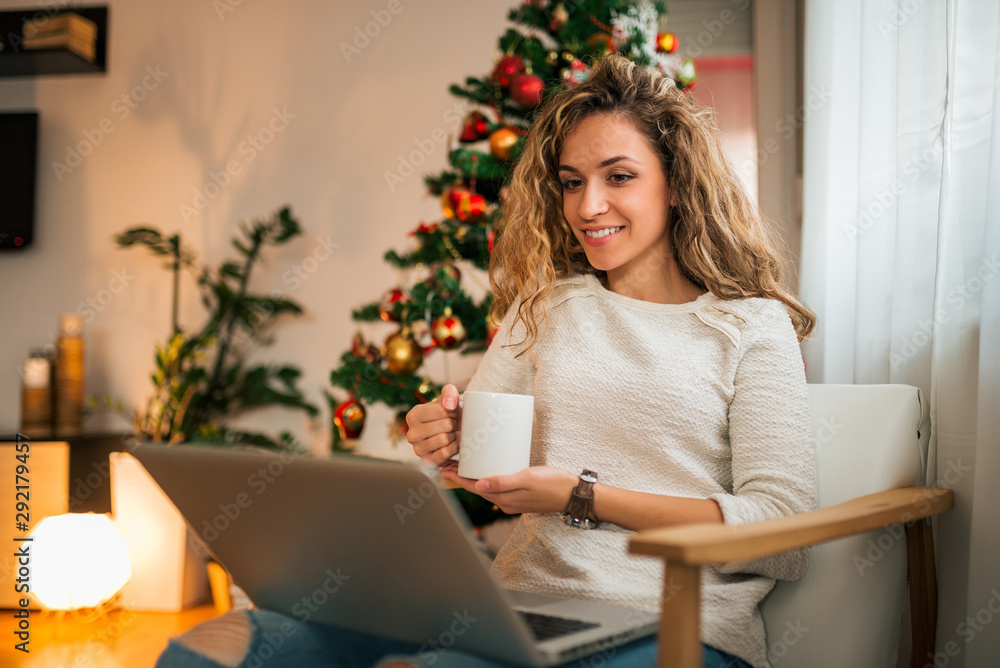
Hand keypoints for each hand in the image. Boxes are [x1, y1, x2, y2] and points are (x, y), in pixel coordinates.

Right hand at [405, 384, 460, 466]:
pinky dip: (453, 448)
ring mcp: (417, 449)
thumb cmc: (448, 415)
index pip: (441, 411)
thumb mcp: (448, 399)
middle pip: (445, 425)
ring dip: (454, 436)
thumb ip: (448, 392)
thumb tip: (448, 404)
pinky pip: (445, 453)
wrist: (453, 433)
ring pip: (444, 439)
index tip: (450, 413)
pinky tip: (451, 444)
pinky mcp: (427, 461)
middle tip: (452, 425)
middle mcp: (411, 433)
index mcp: (413, 415)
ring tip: (451, 434)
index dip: (452, 412)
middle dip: (454, 424)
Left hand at [439, 463, 577, 514]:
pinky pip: (497, 488)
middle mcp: (506, 502)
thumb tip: (479, 486)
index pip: (474, 488)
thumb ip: (504, 482)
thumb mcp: (528, 479)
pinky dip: (487, 479)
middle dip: (462, 477)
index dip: (458, 478)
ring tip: (463, 464)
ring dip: (473, 478)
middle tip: (448, 462)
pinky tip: (487, 470)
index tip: (444, 467)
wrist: (574, 494)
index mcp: (505, 499)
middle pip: (477, 489)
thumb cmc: (554, 484)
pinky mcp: (520, 496)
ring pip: (487, 489)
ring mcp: (513, 501)